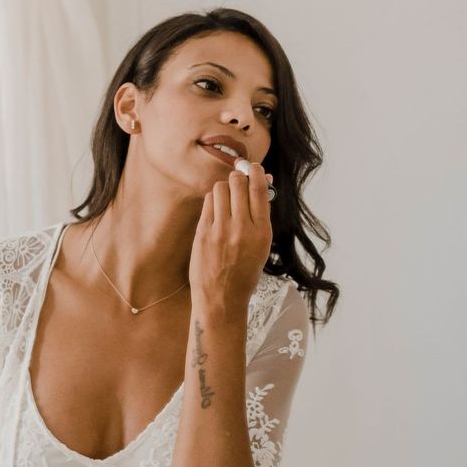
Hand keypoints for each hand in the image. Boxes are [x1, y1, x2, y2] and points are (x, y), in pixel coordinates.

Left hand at [189, 165, 273, 317]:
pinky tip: (216, 210)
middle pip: (238, 183)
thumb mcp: (262, 246)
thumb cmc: (245, 272)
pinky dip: (213, 201)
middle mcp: (242, 229)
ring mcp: (220, 231)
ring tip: (226, 200)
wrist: (222, 298)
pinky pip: (208, 202)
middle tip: (237, 182)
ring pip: (220, 188)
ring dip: (224, 188)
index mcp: (262, 232)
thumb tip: (263, 182)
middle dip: (238, 178)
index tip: (252, 167)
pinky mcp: (203, 233)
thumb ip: (261, 215)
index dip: (255, 172)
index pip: (259, 190)